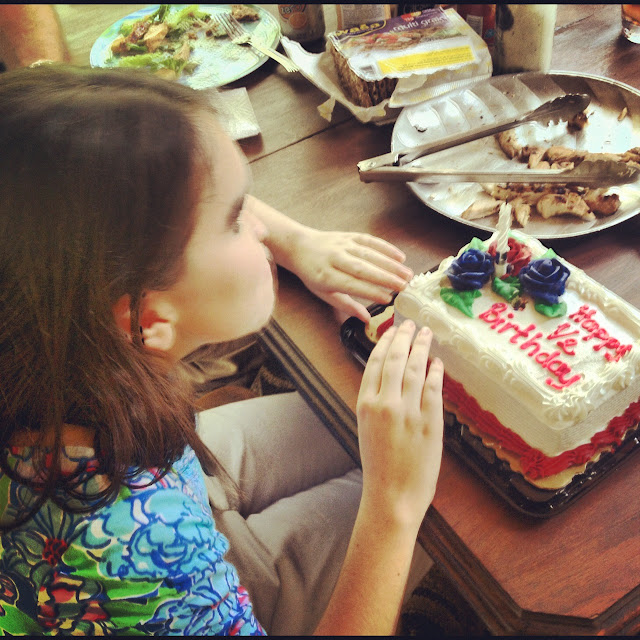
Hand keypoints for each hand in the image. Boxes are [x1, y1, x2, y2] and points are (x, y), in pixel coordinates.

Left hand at [286, 228, 412, 322]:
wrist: (300, 246)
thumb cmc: (313, 274)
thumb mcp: (324, 294)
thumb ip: (346, 306)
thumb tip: (367, 319)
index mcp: (326, 276)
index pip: (352, 285)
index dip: (371, 292)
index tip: (388, 299)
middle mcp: (335, 258)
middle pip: (363, 268)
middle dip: (386, 278)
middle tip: (404, 287)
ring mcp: (343, 245)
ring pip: (369, 254)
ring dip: (391, 264)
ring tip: (407, 274)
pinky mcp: (350, 236)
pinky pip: (370, 241)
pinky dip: (386, 248)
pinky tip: (400, 256)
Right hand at [356, 320, 443, 530]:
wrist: (392, 495)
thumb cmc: (379, 466)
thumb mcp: (367, 429)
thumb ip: (376, 403)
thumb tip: (390, 378)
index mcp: (365, 404)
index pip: (375, 363)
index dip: (384, 343)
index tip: (391, 330)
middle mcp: (384, 403)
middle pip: (394, 359)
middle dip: (403, 337)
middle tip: (410, 323)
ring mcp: (408, 411)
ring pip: (414, 368)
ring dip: (421, 347)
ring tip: (425, 333)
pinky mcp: (429, 421)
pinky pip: (433, 388)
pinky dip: (435, 372)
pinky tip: (437, 362)